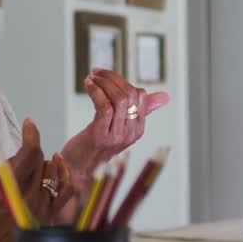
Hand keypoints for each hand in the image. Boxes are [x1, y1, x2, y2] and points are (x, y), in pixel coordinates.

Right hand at [6, 118, 74, 226]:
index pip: (30, 153)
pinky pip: (64, 194)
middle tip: (17, 151)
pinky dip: (64, 178)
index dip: (32, 134)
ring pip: (52, 174)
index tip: (28, 123)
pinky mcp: (45, 219)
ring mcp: (40, 210)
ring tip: (31, 160)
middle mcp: (29, 198)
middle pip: (41, 160)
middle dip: (31, 149)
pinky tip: (57, 167)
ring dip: (43, 162)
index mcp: (10, 187)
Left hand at [61, 68, 169, 186]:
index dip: (123, 81)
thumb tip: (166, 96)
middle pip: (130, 94)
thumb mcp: (119, 127)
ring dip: (102, 83)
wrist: (76, 169)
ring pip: (118, 98)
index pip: (140, 95)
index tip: (105, 75)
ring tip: (91, 78)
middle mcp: (131, 133)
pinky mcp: (101, 135)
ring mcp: (117, 135)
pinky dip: (95, 91)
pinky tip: (88, 85)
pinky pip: (104, 106)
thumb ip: (138, 111)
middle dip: (111, 78)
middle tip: (96, 72)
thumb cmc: (95, 146)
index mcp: (138, 129)